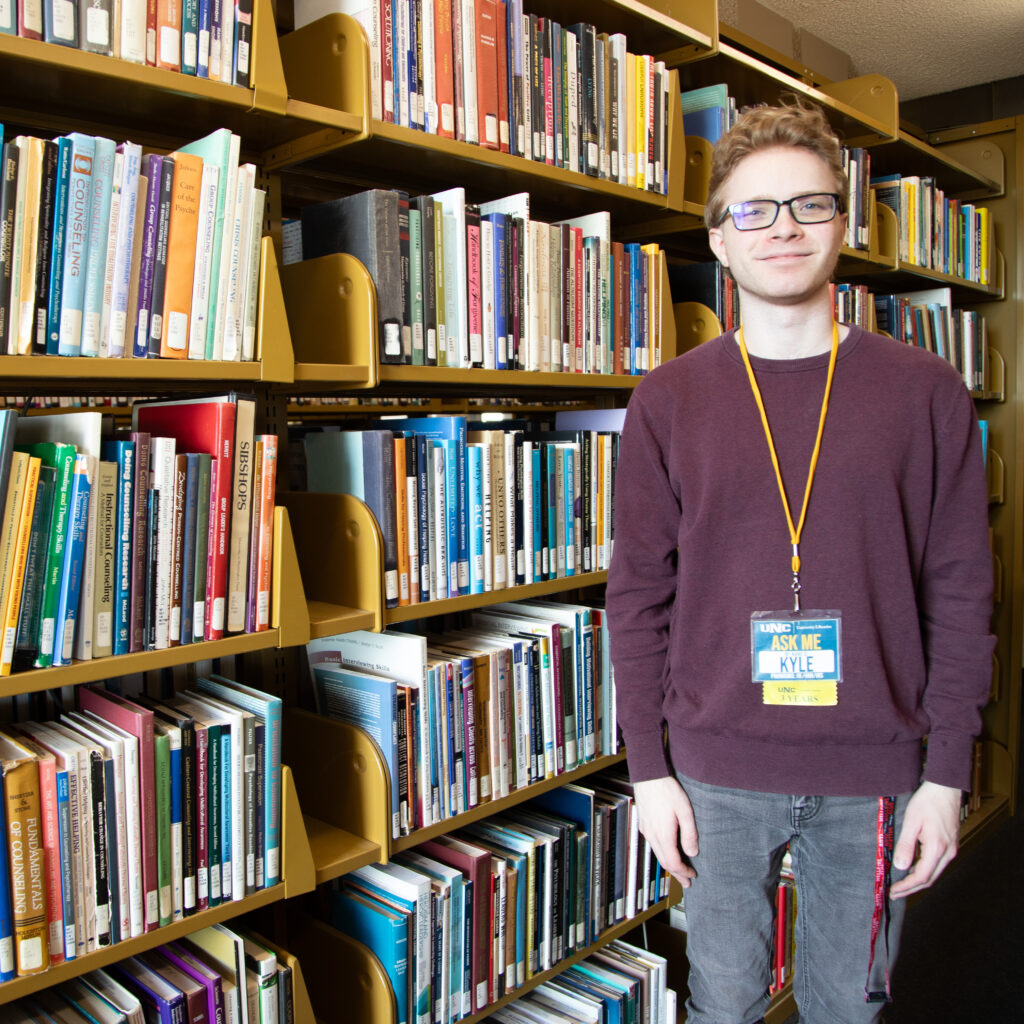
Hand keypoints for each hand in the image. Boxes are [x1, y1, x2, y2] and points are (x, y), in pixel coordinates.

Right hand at [633, 776, 698, 888]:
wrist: (649, 775)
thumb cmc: (667, 790)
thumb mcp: (685, 811)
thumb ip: (690, 834)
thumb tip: (693, 852)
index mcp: (663, 834)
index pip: (673, 863)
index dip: (683, 872)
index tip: (693, 875)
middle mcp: (652, 835)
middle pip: (664, 861)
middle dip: (677, 873)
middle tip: (687, 881)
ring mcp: (646, 829)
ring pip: (657, 853)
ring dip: (669, 863)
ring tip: (679, 869)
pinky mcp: (643, 823)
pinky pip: (653, 843)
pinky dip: (662, 852)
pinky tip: (668, 850)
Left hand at [889, 781, 961, 898]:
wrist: (945, 788)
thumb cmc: (927, 801)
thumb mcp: (912, 822)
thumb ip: (906, 845)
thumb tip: (900, 867)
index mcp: (938, 849)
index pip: (922, 877)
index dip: (906, 886)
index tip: (893, 891)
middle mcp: (948, 853)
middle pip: (930, 879)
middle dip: (911, 888)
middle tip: (895, 893)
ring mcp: (951, 849)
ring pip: (934, 872)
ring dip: (918, 880)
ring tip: (901, 884)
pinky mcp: (950, 845)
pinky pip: (937, 863)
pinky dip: (924, 870)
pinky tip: (913, 869)